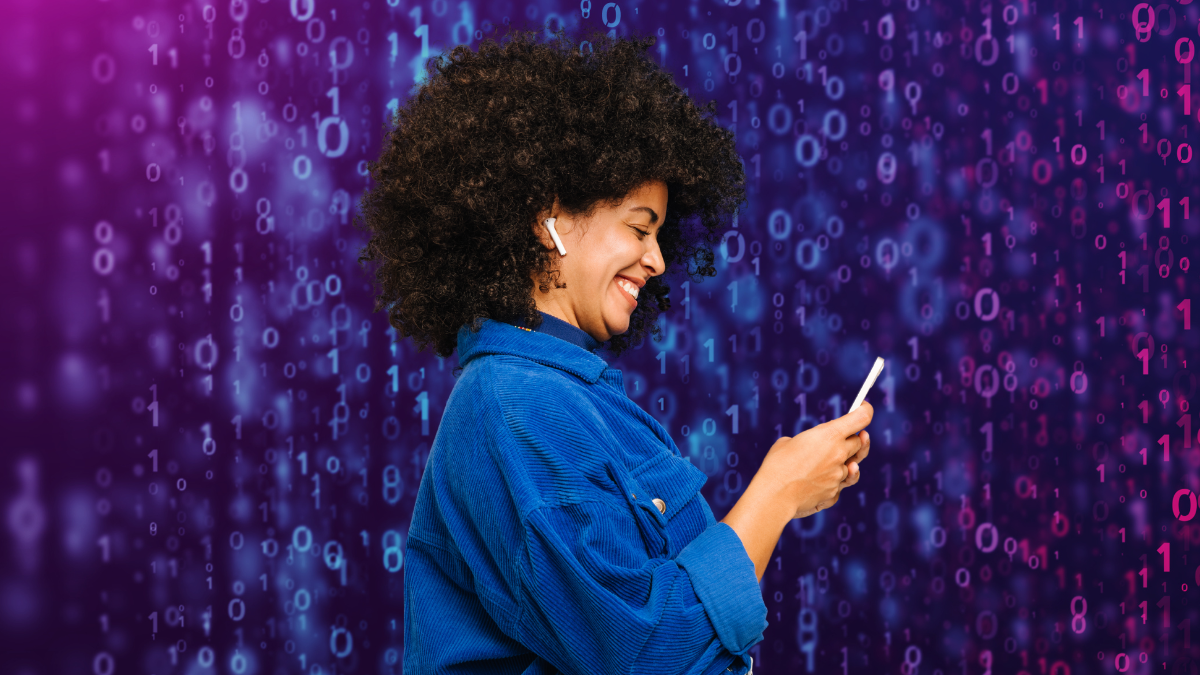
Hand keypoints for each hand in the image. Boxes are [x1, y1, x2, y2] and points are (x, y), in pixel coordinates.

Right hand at [754, 402, 872, 519]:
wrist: (774, 496)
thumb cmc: (776, 465)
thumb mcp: (789, 442)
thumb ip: (807, 442)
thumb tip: (809, 449)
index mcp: (830, 435)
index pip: (861, 418)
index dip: (865, 410)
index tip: (864, 406)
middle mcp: (839, 454)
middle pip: (859, 443)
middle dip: (852, 439)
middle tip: (841, 438)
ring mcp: (839, 475)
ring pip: (851, 466)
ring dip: (841, 463)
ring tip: (823, 462)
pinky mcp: (834, 493)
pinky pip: (839, 484)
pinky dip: (832, 482)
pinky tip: (818, 480)